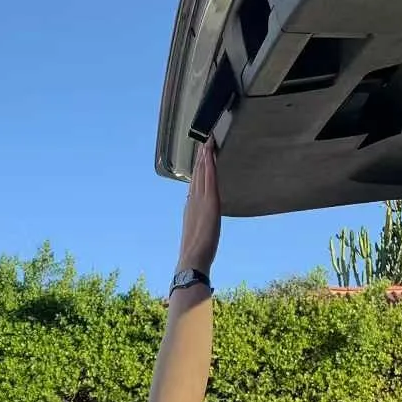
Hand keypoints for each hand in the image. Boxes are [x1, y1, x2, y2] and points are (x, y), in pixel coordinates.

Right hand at [178, 139, 220, 275]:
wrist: (192, 259)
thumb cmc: (195, 255)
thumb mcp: (196, 237)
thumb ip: (197, 228)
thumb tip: (197, 228)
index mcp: (190, 210)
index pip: (194, 186)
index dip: (196, 172)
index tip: (199, 160)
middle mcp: (193, 202)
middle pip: (196, 176)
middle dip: (200, 160)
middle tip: (203, 143)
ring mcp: (200, 201)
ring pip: (202, 173)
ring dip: (205, 157)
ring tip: (207, 142)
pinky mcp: (210, 202)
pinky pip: (209, 178)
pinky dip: (209, 165)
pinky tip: (210, 154)